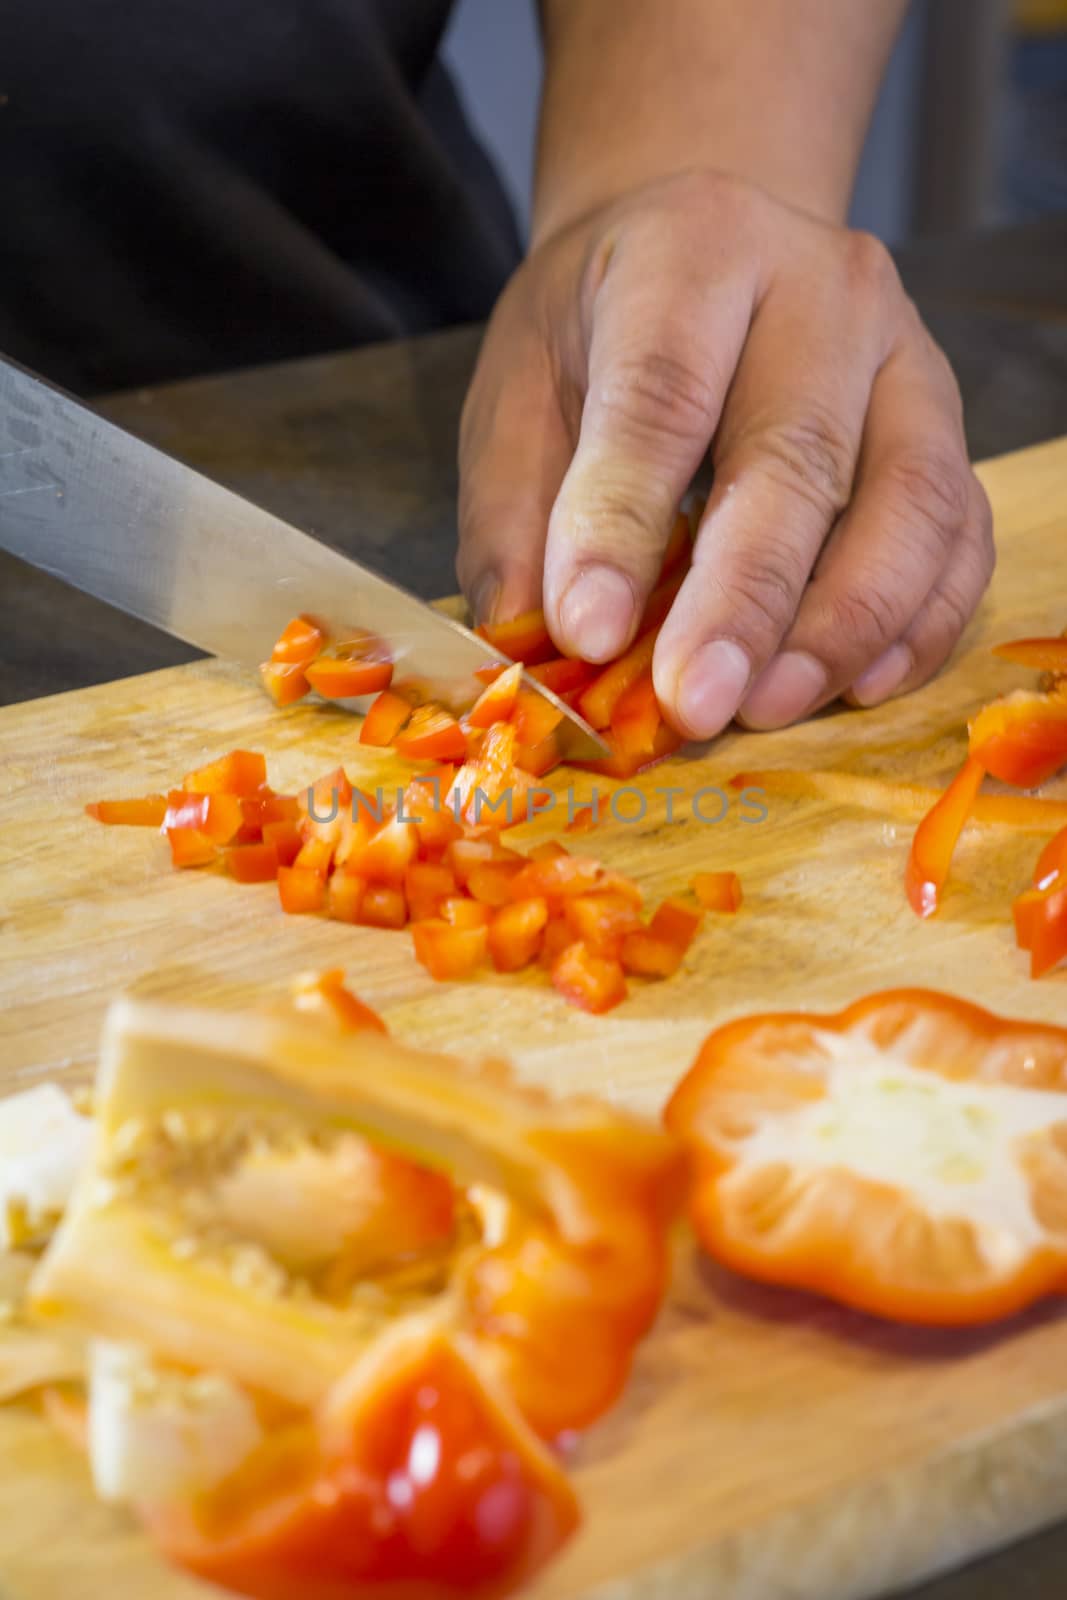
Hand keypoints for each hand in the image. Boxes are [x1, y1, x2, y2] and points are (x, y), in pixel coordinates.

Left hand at [457, 170, 993, 737]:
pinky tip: (857, 685)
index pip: (661, 394)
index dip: (623, 526)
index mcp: (692, 252)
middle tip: (694, 704)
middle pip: (800, 454)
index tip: (588, 637)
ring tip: (768, 708)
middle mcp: (824, 288)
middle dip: (745, 600)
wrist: (706, 245)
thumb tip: (532, 648)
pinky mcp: (952, 427)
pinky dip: (922, 624)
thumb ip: (514, 519)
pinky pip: (963, 535)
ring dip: (844, 625)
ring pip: (912, 500)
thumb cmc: (601, 333)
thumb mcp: (520, 392)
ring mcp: (908, 356)